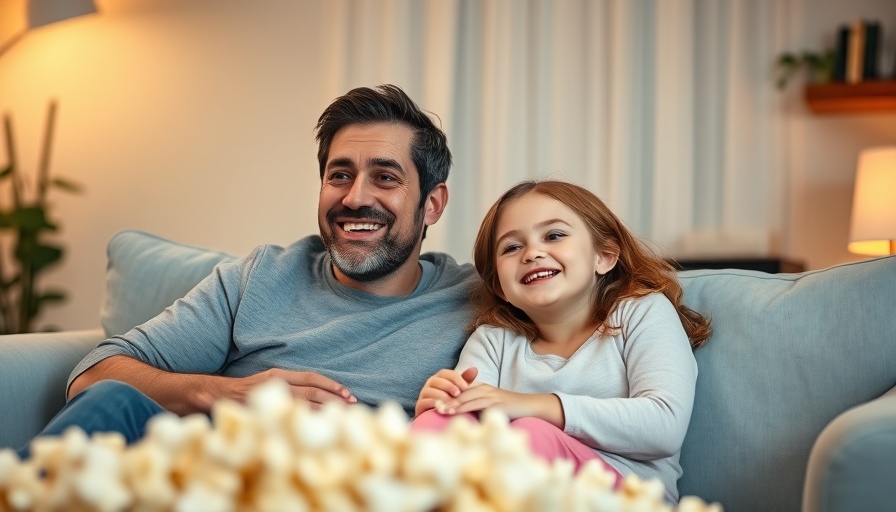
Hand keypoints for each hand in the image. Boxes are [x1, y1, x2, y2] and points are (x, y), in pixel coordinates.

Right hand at [230, 368, 355, 409]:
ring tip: (342, 417)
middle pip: (311, 391)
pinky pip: (289, 417)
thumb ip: (290, 387)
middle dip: (333, 398)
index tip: (347, 393)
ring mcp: (271, 398)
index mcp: (280, 374)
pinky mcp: (264, 411)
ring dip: (324, 411)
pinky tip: (318, 428)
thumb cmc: (249, 391)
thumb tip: (318, 398)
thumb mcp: (270, 382)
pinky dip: (305, 421)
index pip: (311, 378)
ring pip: (303, 405)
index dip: (330, 384)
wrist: (219, 395)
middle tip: (352, 405)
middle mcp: (278, 384)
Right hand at [415, 367, 477, 416]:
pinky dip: (433, 404)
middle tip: (458, 393)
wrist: (437, 418)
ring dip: (441, 396)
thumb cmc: (450, 401)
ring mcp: (423, 394)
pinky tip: (442, 408)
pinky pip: (424, 402)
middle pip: (437, 380)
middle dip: (449, 386)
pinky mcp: (419, 405)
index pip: (446, 373)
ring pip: (430, 391)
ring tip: (451, 402)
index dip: (456, 378)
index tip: (466, 387)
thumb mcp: (459, 390)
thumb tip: (475, 369)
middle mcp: (430, 384)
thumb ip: (465, 380)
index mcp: (439, 378)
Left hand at [443, 384, 555, 420]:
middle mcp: (485, 389)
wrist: (530, 406)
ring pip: (467, 398)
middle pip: (461, 393)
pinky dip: (464, 409)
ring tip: (440, 410)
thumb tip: (466, 416)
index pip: (461, 391)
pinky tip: (456, 413)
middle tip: (432, 406)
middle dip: (446, 399)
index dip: (448, 396)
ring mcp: (491, 395)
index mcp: (482, 388)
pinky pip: (477, 405)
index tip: (435, 402)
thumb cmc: (511, 408)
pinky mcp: (496, 403)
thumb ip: (479, 407)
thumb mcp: (492, 406)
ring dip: (452, 404)